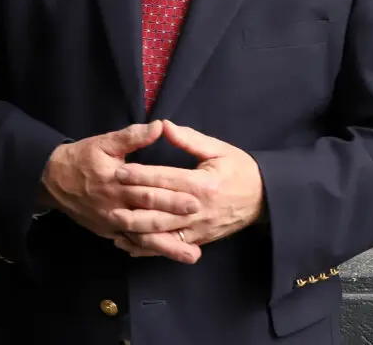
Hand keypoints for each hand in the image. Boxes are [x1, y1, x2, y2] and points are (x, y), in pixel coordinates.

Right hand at [39, 121, 202, 261]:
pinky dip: (148, 251)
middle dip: (175, 224)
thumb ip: (133, 137)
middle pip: (148, 218)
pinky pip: (130, 244)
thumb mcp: (105, 142)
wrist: (51, 180)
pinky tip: (167, 256)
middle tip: (200, 230)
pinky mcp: (107, 232)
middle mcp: (114, 207)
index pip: (148, 192)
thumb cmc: (83, 158)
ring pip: (142, 238)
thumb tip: (160, 126)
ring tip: (192, 255)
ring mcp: (111, 223)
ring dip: (167, 247)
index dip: (171, 197)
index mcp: (116, 183)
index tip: (196, 200)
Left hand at [110, 120, 263, 262]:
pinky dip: (147, 247)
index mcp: (202, 184)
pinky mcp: (197, 241)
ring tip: (113, 220)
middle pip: (158, 208)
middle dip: (131, 201)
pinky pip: (168, 247)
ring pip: (160, 232)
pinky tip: (129, 243)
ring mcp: (197, 229)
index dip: (140, 175)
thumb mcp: (219, 149)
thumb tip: (164, 125)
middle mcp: (197, 209)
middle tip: (109, 195)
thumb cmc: (241, 170)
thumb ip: (190, 139)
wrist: (264, 199)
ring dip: (135, 228)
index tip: (119, 170)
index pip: (165, 179)